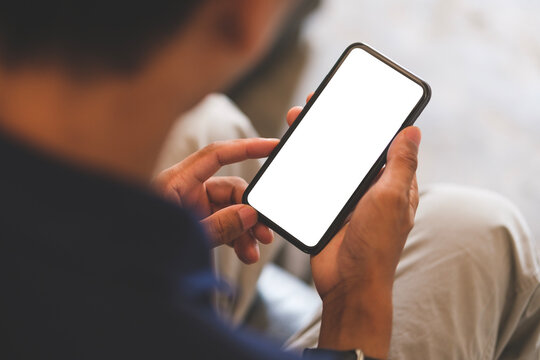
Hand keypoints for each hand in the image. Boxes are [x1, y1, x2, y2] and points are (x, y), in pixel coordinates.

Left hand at [153, 138, 277, 263]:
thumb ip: (220, 225)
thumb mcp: (186, 237)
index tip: (272, 147)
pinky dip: (237, 238)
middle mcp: (187, 190)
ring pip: (231, 211)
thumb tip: (250, 214)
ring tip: (254, 251)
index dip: (246, 148)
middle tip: (265, 234)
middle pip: (231, 190)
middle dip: (250, 212)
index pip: (217, 155)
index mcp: (177, 181)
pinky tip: (245, 252)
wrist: (123, 267)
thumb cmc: (142, 247)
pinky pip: (224, 224)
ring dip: (246, 231)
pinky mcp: (197, 223)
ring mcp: (193, 208)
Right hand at [286, 96, 420, 356]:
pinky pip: (313, 182)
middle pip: (351, 149)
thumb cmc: (376, 244)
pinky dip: (302, 167)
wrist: (348, 283)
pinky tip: (289, 152)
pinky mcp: (325, 209)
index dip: (370, 120)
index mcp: (392, 182)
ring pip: (329, 162)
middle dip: (333, 126)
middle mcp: (370, 188)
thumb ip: (401, 165)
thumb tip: (413, 130)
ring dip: (314, 142)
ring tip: (296, 122)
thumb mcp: (392, 198)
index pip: (384, 143)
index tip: (352, 99)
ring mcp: (346, 199)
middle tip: (314, 105)